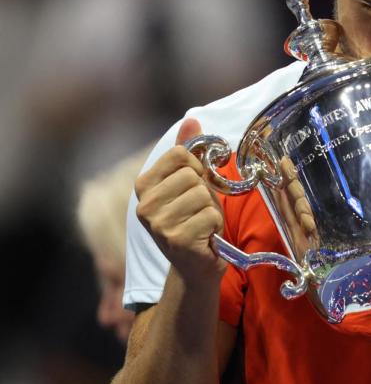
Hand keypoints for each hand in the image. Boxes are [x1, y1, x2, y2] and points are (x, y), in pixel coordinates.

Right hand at [135, 118, 226, 282]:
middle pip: (192, 175)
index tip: (195, 184)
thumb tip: (192, 119)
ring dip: (211, 210)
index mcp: (143, 185)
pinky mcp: (176, 239)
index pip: (179, 154)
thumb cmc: (195, 219)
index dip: (197, 167)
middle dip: (205, 192)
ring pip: (202, 195)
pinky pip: (210, 215)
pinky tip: (205, 236)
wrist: (196, 264)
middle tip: (199, 210)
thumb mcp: (193, 182)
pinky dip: (214, 225)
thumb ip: (189, 151)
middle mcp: (144, 205)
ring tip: (201, 224)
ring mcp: (158, 224)